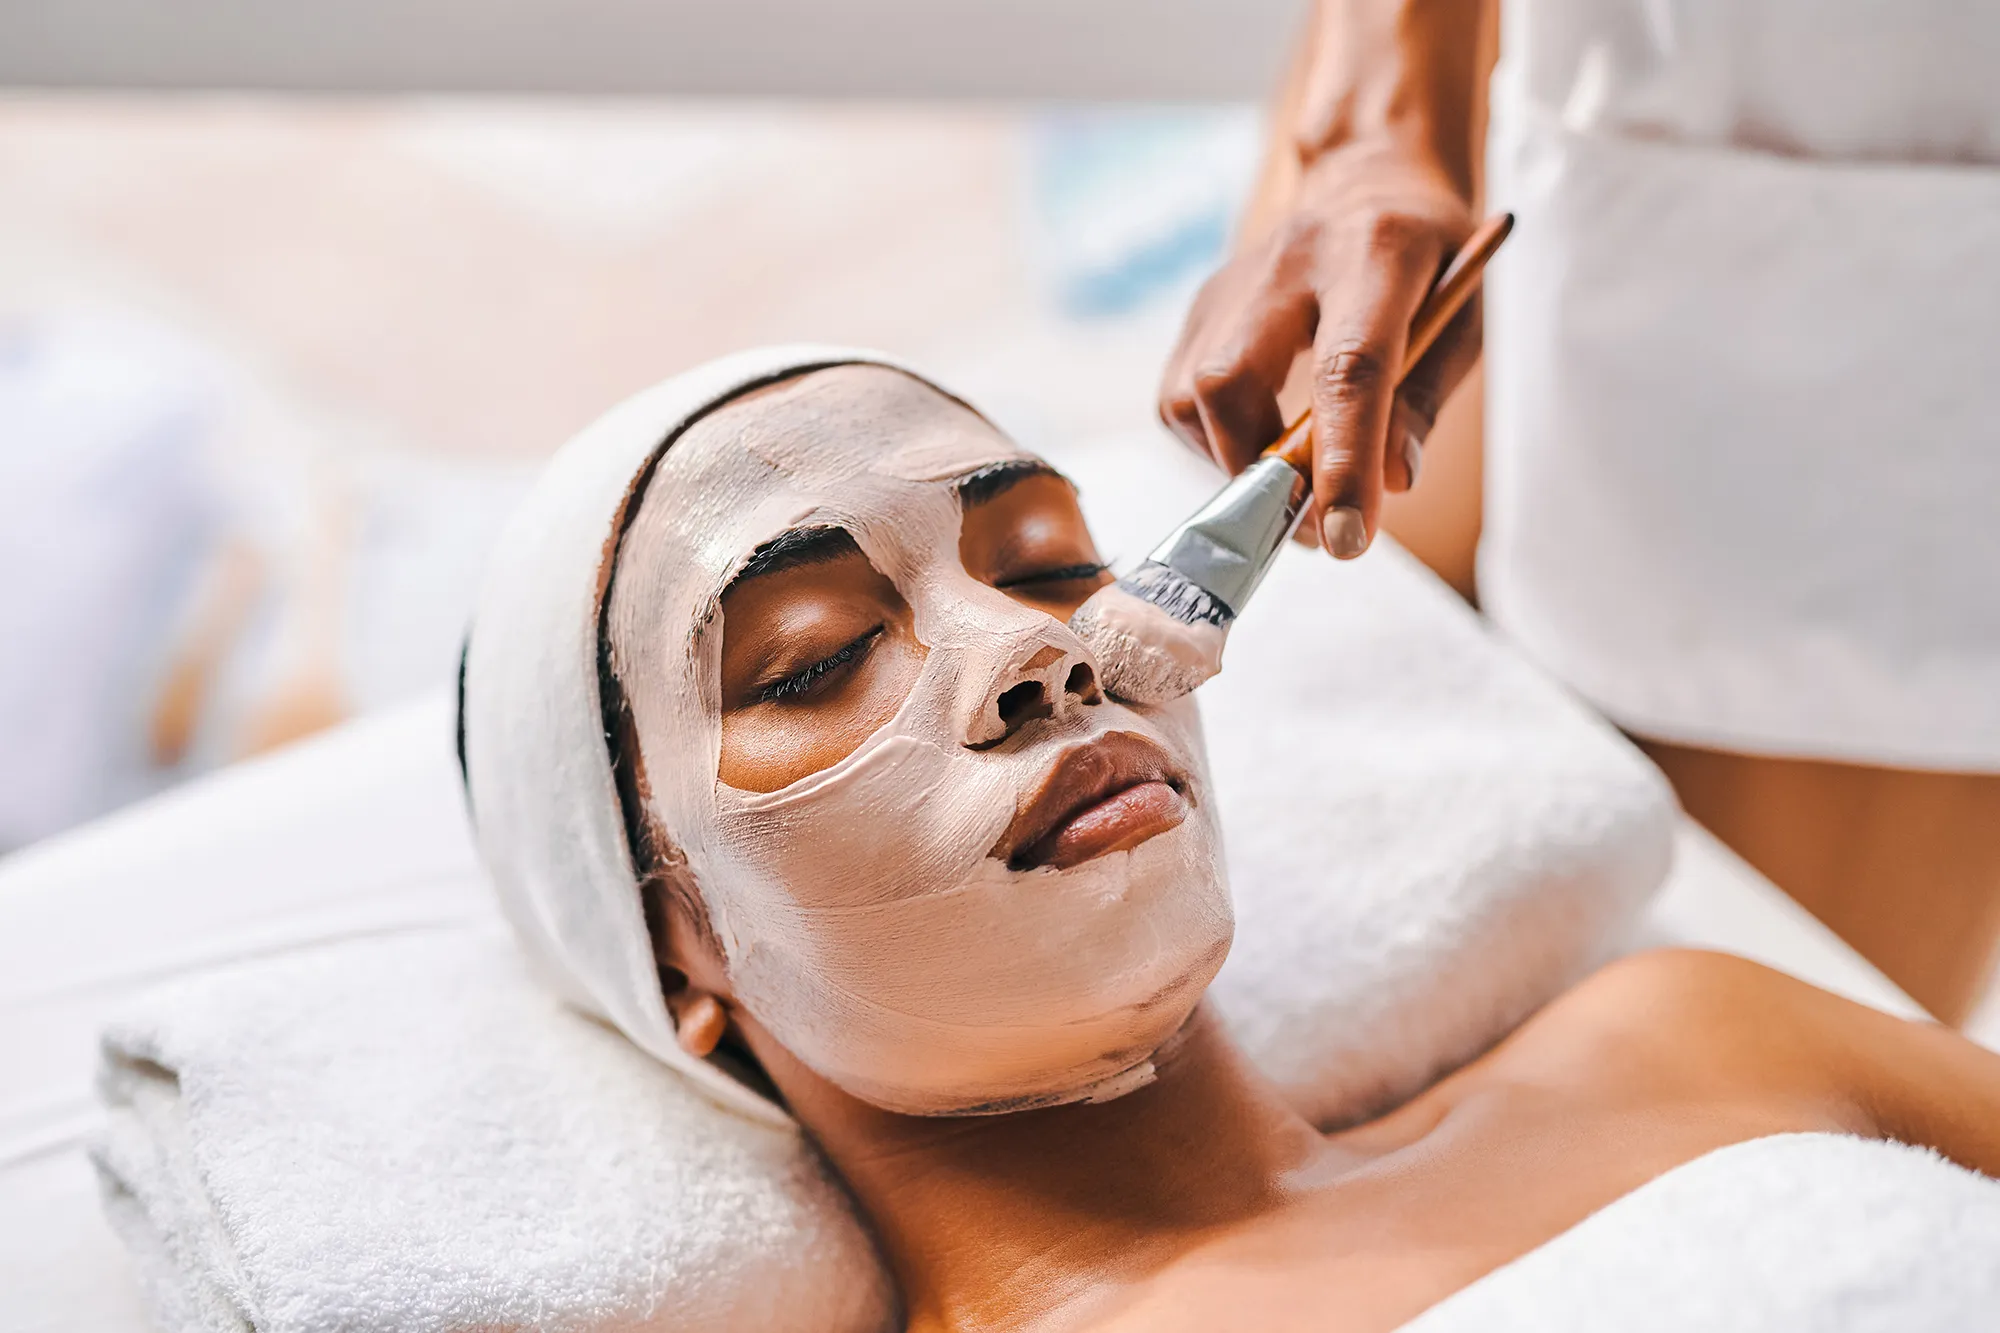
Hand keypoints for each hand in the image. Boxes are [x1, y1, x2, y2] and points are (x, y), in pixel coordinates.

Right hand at [1159, 139, 1481, 557]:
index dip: (1344, 461)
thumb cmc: (1428, 262)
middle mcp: (1288, 260)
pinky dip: (1214, 445)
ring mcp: (1231, 283)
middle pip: (1233, 379)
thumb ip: (1421, 400)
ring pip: (1190, 396)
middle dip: (1262, 473)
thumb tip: (1386, 486)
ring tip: (1288, 484)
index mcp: (1376, 254)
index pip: (1350, 368)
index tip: (1348, 541)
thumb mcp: (1462, 321)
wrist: (1369, 177)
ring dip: (1235, 465)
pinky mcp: (1200, 307)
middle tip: (1311, 526)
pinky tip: (1257, 444)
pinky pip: (1178, 401)